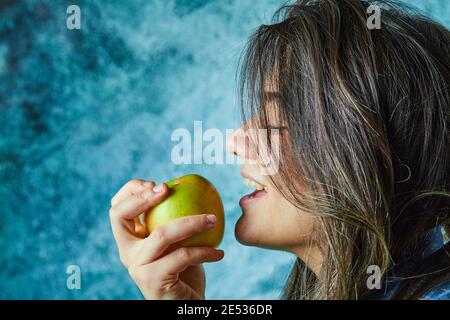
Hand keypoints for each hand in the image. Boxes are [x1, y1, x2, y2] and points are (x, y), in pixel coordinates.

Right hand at [109, 179, 223, 298]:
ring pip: (162, 234)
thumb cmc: (184, 270)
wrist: (185, 305)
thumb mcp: (177, 241)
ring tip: (213, 219)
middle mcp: (127, 252)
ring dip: (192, 222)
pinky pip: (182, 256)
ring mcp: (137, 267)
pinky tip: (219, 253)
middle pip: (121, 215)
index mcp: (130, 240)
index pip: (117, 209)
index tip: (159, 185)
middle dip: (142, 197)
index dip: (131, 191)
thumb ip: (174, 220)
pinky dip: (204, 252)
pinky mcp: (153, 280)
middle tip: (168, 189)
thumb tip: (190, 187)